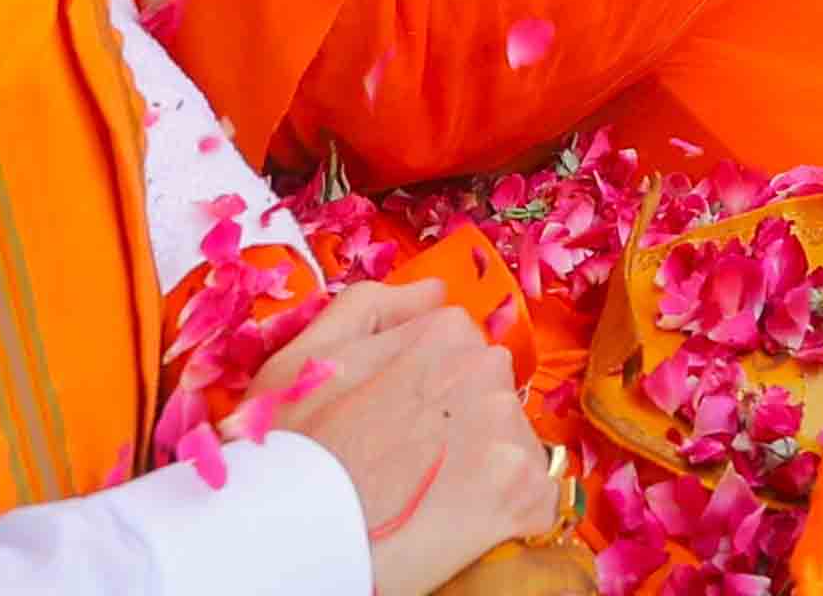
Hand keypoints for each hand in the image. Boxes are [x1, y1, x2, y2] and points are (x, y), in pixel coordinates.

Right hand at [261, 280, 550, 595]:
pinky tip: (460, 532)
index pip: (461, 354)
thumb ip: (373, 306)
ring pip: (512, 449)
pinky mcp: (525, 494)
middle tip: (409, 471)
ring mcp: (510, 433)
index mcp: (446, 333)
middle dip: (460, 430)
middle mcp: (489, 372)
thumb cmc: (289, 448)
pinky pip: (534, 503)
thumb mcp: (308, 356)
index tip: (396, 431)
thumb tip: (436, 289)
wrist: (290, 532)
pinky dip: (506, 520)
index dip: (427, 397)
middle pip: (491, 398)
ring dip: (483, 474)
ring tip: (427, 504)